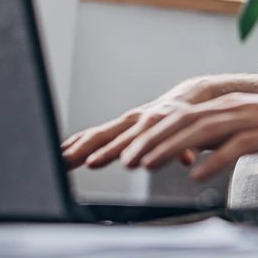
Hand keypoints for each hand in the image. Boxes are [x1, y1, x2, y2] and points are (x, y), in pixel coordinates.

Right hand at [61, 77, 220, 170]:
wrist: (196, 94)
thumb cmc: (200, 118)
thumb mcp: (200, 134)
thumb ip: (191, 147)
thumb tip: (187, 159)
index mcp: (157, 121)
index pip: (131, 139)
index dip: (113, 151)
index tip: (96, 162)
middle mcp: (139, 119)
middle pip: (108, 135)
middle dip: (88, 149)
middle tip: (68, 162)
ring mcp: (130, 121)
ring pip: (99, 133)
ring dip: (78, 147)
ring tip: (58, 159)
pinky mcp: (124, 124)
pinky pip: (97, 133)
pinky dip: (79, 141)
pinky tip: (62, 150)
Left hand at [118, 92, 257, 181]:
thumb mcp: (256, 133)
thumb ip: (226, 141)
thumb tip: (197, 159)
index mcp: (230, 108)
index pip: (181, 120)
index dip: (151, 136)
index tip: (125, 155)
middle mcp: (236, 108)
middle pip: (182, 123)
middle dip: (149, 142)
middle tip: (123, 162)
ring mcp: (253, 119)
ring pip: (202, 131)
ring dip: (170, 149)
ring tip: (146, 166)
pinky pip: (237, 146)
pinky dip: (214, 159)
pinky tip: (196, 174)